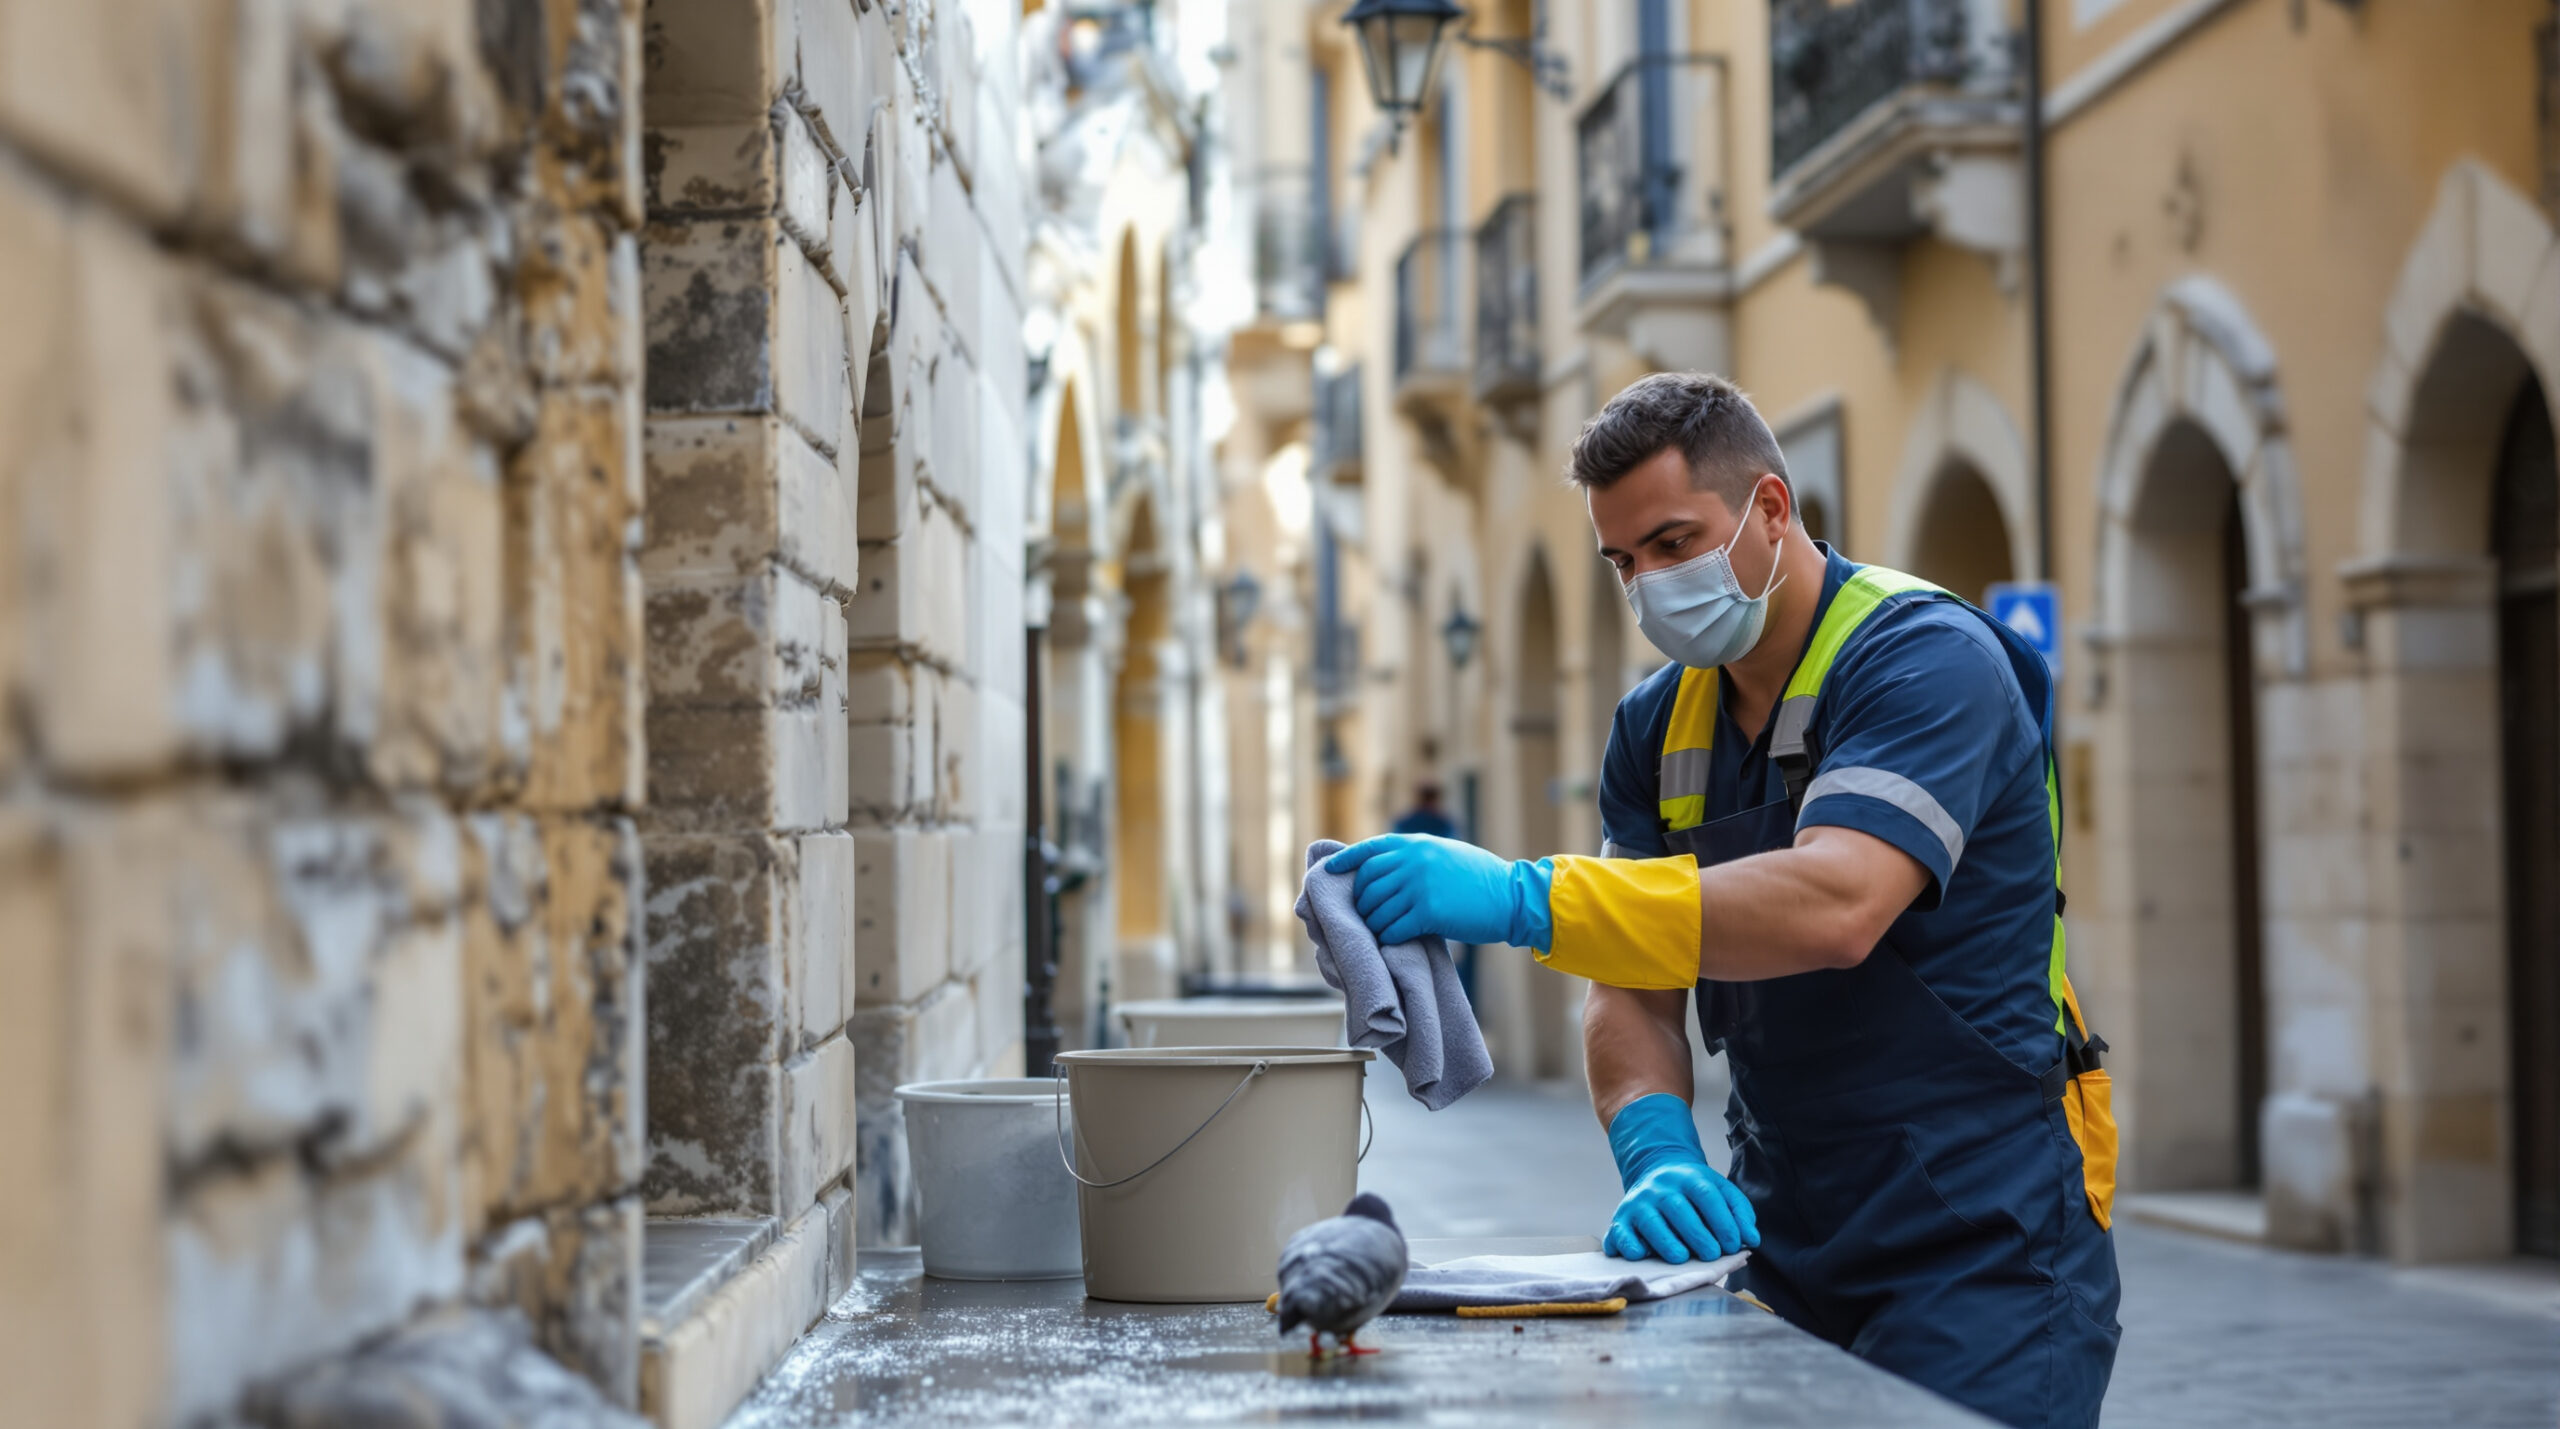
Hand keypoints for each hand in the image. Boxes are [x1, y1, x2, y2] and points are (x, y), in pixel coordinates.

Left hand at [1324, 834, 1547, 947]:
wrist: (1512, 896)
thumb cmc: (1479, 878)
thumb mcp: (1444, 853)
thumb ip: (1414, 857)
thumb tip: (1383, 870)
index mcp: (1416, 843)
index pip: (1369, 850)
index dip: (1346, 861)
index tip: (1330, 871)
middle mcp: (1414, 860)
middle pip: (1368, 883)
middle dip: (1361, 902)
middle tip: (1364, 916)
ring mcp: (1420, 885)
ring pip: (1377, 909)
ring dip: (1374, 925)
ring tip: (1378, 932)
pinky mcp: (1430, 911)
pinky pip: (1394, 928)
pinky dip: (1389, 938)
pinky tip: (1393, 941)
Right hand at [1601, 1093, 1758, 1263]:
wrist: (1656, 1171)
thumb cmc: (1694, 1192)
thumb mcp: (1720, 1191)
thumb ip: (1739, 1213)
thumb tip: (1751, 1239)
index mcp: (1689, 1178)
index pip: (1706, 1196)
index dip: (1722, 1221)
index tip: (1732, 1244)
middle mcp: (1661, 1188)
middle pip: (1677, 1208)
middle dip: (1696, 1234)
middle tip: (1711, 1255)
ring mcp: (1638, 1202)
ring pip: (1649, 1220)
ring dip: (1665, 1241)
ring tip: (1681, 1258)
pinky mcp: (1621, 1218)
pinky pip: (1620, 1232)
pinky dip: (1628, 1245)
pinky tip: (1642, 1255)